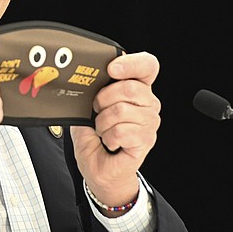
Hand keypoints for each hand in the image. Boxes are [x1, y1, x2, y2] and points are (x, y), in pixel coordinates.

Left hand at [70, 51, 160, 211]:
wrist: (99, 169)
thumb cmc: (95, 138)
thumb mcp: (86, 109)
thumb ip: (89, 91)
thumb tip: (82, 77)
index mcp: (136, 88)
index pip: (147, 65)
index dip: (131, 63)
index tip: (112, 69)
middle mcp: (148, 103)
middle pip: (130, 87)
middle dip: (103, 100)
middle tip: (97, 112)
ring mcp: (150, 122)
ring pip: (121, 110)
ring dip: (103, 123)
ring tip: (103, 130)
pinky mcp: (146, 140)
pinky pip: (121, 131)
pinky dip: (108, 137)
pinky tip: (110, 142)